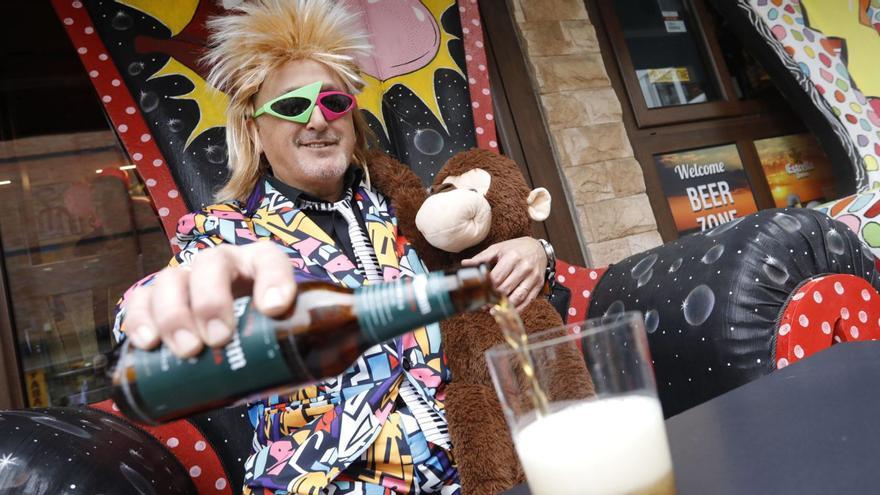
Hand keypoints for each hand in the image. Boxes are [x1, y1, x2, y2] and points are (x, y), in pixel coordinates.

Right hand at [122, 242, 296, 357]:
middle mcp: (221, 265)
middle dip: (212, 301)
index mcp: (258, 266)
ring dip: (175, 315)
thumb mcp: (282, 332)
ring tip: (188, 351)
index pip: (269, 259)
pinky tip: (147, 344)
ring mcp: (185, 279)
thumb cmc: (259, 331)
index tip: (274, 309)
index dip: (273, 279)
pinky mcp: (156, 299)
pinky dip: (139, 320)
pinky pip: (139, 299)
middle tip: (219, 338)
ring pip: (171, 280)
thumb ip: (296, 341)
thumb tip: (323, 363)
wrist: (229, 335)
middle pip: (211, 264)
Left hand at [462, 237, 546, 311]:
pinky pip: (528, 300)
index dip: (486, 288)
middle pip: (506, 288)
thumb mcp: (498, 248)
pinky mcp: (538, 284)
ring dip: (505, 306)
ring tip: (493, 309)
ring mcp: (533, 277)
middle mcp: (524, 267)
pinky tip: (508, 310)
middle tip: (484, 304)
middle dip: (493, 298)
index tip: (479, 294)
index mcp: (512, 257)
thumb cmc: (515, 248)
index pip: (496, 278)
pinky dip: (517, 308)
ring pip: (518, 297)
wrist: (538, 248)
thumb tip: (465, 264)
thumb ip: (481, 257)